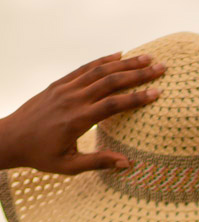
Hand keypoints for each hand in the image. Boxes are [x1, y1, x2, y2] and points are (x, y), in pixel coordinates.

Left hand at [0, 51, 165, 175]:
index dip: (136, 98)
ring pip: (99, 70)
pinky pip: (84, 68)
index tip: (157, 93)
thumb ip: (99, 162)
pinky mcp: (59, 84)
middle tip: (161, 68)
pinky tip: (118, 55)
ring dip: (124, 63)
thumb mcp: (70, 166)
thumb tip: (128, 163)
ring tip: (146, 58)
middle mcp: (72, 99)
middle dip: (138, 74)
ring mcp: (65, 88)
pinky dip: (102, 61)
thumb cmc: (40, 156)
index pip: (113, 105)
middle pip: (110, 81)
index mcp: (77, 120)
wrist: (11, 138)